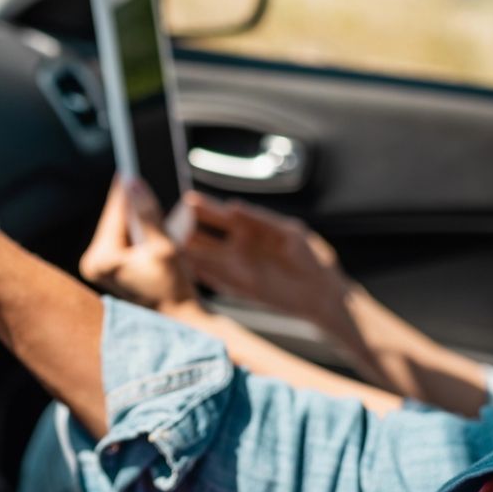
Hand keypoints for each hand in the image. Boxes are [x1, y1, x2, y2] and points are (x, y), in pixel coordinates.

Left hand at [78, 177, 198, 312]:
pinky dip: (136, 229)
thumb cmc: (173, 289)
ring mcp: (99, 267)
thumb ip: (147, 214)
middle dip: (131, 201)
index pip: (114, 214)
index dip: (126, 189)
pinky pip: (122, 238)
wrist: (178, 321)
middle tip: (140, 173)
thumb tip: (133, 183)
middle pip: (115, 219)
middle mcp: (93, 263)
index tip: (130, 163)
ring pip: (119, 227)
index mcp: (101, 260)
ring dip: (135, 215)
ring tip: (147, 191)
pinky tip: (148, 217)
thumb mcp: (163, 247)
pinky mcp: (108, 268)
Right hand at [177, 195, 347, 319]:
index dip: (204, 207)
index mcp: (248, 228)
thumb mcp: (287, 232)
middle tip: (172, 221)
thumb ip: (260, 219)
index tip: (188, 200)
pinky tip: (188, 265)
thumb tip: (233, 206)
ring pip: (205, 256)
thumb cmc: (308, 257)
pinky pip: (214, 278)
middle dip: (188, 228)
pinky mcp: (238, 287)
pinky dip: (201, 272)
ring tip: (173, 242)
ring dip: (189, 251)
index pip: (220, 215)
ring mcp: (235, 267)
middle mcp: (237, 247)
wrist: (321, 290)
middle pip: (206, 235)